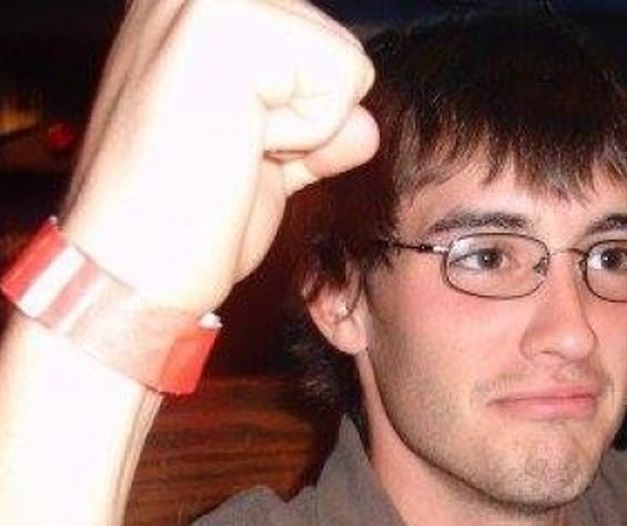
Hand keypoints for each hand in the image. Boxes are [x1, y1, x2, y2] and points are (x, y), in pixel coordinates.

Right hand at [60, 0, 377, 315]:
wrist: (132, 269)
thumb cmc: (187, 222)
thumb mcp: (266, 162)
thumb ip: (311, 127)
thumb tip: (364, 126)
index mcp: (193, 10)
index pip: (317, 47)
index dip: (299, 116)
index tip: (230, 148)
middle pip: (337, 49)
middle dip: (306, 120)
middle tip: (228, 152)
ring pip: (345, 61)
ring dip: (305, 129)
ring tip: (230, 148)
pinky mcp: (229, 19)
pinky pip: (343, 77)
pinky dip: (308, 133)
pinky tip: (239, 146)